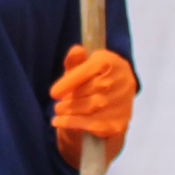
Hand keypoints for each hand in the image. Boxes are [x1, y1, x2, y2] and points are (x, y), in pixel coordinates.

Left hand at [49, 44, 134, 165]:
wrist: (114, 103)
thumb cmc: (92, 80)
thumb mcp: (82, 67)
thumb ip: (76, 59)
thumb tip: (77, 50)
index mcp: (110, 61)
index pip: (86, 72)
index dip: (68, 83)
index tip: (53, 93)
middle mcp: (120, 80)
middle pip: (86, 91)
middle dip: (68, 98)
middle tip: (59, 104)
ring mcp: (121, 102)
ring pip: (88, 107)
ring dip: (68, 111)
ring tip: (59, 110)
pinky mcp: (119, 122)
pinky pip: (91, 123)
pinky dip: (71, 123)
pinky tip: (59, 122)